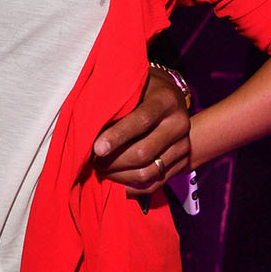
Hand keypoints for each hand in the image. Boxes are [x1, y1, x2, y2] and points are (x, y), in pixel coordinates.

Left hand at [92, 65, 190, 194]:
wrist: (170, 99)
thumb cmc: (140, 89)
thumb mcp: (130, 84)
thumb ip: (115, 100)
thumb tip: (87, 124)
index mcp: (165, 99)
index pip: (141, 120)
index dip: (117, 136)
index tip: (96, 149)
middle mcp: (179, 123)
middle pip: (143, 152)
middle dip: (113, 161)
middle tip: (92, 161)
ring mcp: (183, 145)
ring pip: (148, 172)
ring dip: (119, 176)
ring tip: (101, 170)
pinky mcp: (183, 163)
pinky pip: (154, 184)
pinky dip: (131, 187)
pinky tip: (113, 182)